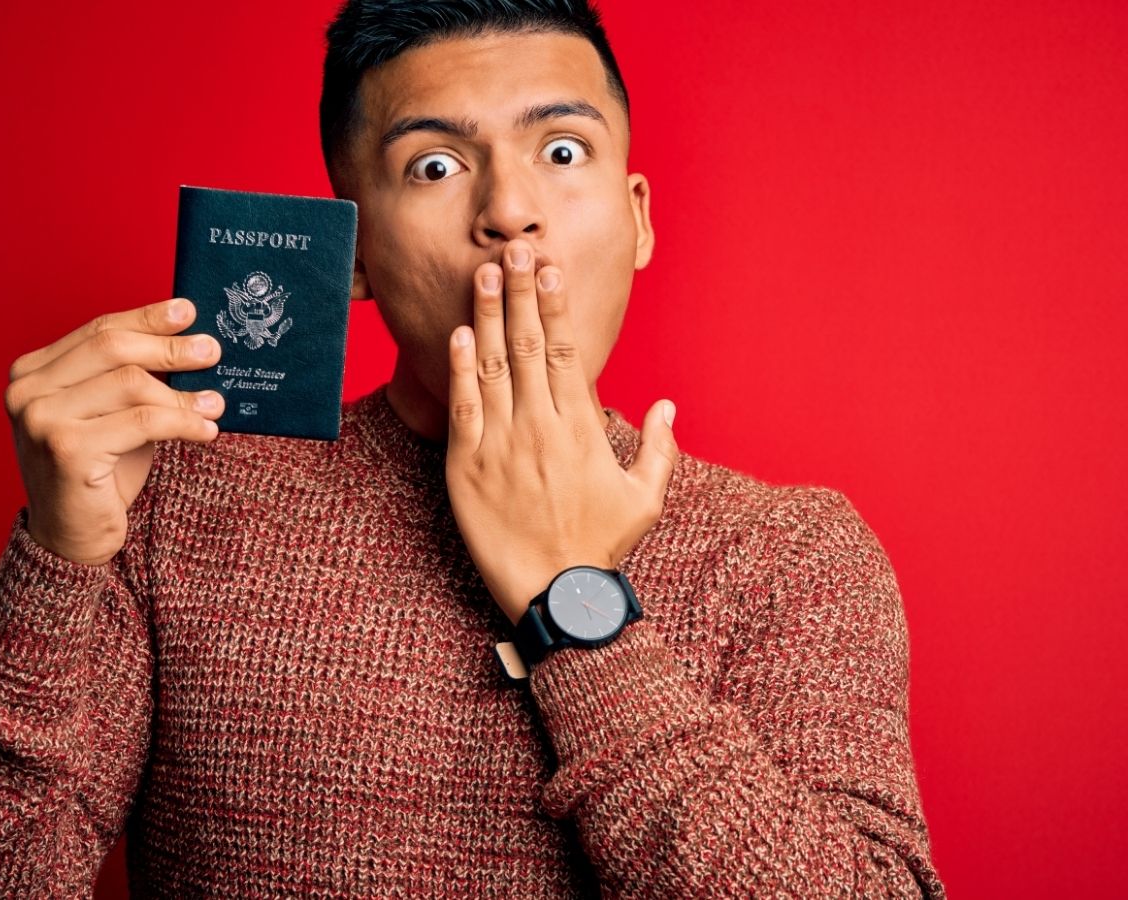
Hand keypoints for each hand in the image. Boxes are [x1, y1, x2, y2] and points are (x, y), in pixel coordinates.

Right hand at [4, 298, 223, 565]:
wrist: (73, 537)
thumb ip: (130, 377)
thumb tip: (190, 341)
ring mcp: (41, 419)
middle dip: (169, 348)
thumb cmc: (98, 472)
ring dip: (182, 393)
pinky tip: (206, 430)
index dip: (147, 319)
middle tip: (212, 352)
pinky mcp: (67, 449)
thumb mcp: (111, 414)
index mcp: (32, 372)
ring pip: (132, 385)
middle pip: (113, 348)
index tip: (188, 312)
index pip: (98, 331)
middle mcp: (27, 391)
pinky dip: (182, 422)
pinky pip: (142, 422)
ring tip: (214, 402)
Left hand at [444, 239, 678, 624]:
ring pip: (492, 366)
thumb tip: (668, 405)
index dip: (555, 305)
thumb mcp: (645, 499)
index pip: (566, 350)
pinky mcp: (467, 468)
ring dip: (487, 315)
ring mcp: (502, 445)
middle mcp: (541, 426)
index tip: (549, 269)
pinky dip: (460, 368)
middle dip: (520, 292)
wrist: (557, 594)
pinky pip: (463, 407)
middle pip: (527, 344)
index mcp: (582, 427)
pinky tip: (458, 334)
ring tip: (483, 274)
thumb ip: (659, 448)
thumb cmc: (602, 548)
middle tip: (513, 249)